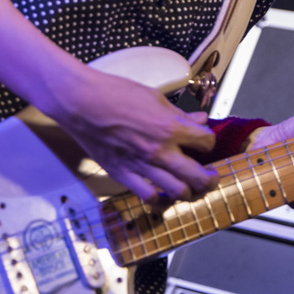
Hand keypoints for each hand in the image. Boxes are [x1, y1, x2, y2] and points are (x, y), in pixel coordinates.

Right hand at [35, 62, 218, 202]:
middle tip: (212, 177)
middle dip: (210, 178)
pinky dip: (161, 200)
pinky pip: (148, 197)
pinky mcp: (123, 175)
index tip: (206, 140)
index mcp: (170, 127)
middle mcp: (160, 151)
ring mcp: (142, 166)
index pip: (206, 141)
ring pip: (178, 191)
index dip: (209, 140)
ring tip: (193, 188)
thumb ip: (179, 113)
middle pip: (198, 176)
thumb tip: (199, 119)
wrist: (81, 102)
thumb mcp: (155, 97)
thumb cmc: (116, 93)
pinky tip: (165, 195)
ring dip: (191, 192)